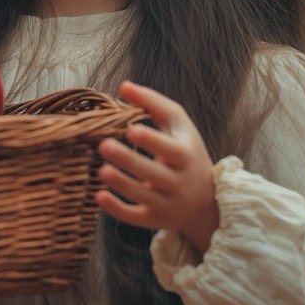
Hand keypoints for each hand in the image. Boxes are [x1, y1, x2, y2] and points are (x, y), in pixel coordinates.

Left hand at [96, 81, 219, 256]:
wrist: (205, 201)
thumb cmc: (185, 152)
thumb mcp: (179, 126)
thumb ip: (153, 103)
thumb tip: (123, 86)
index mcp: (185, 155)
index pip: (169, 149)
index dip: (152, 141)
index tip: (132, 129)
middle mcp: (178, 182)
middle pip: (153, 173)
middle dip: (128, 160)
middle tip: (104, 146)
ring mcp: (167, 203)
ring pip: (142, 196)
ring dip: (121, 184)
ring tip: (101, 170)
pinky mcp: (154, 219)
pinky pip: (135, 217)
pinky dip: (117, 209)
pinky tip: (99, 196)